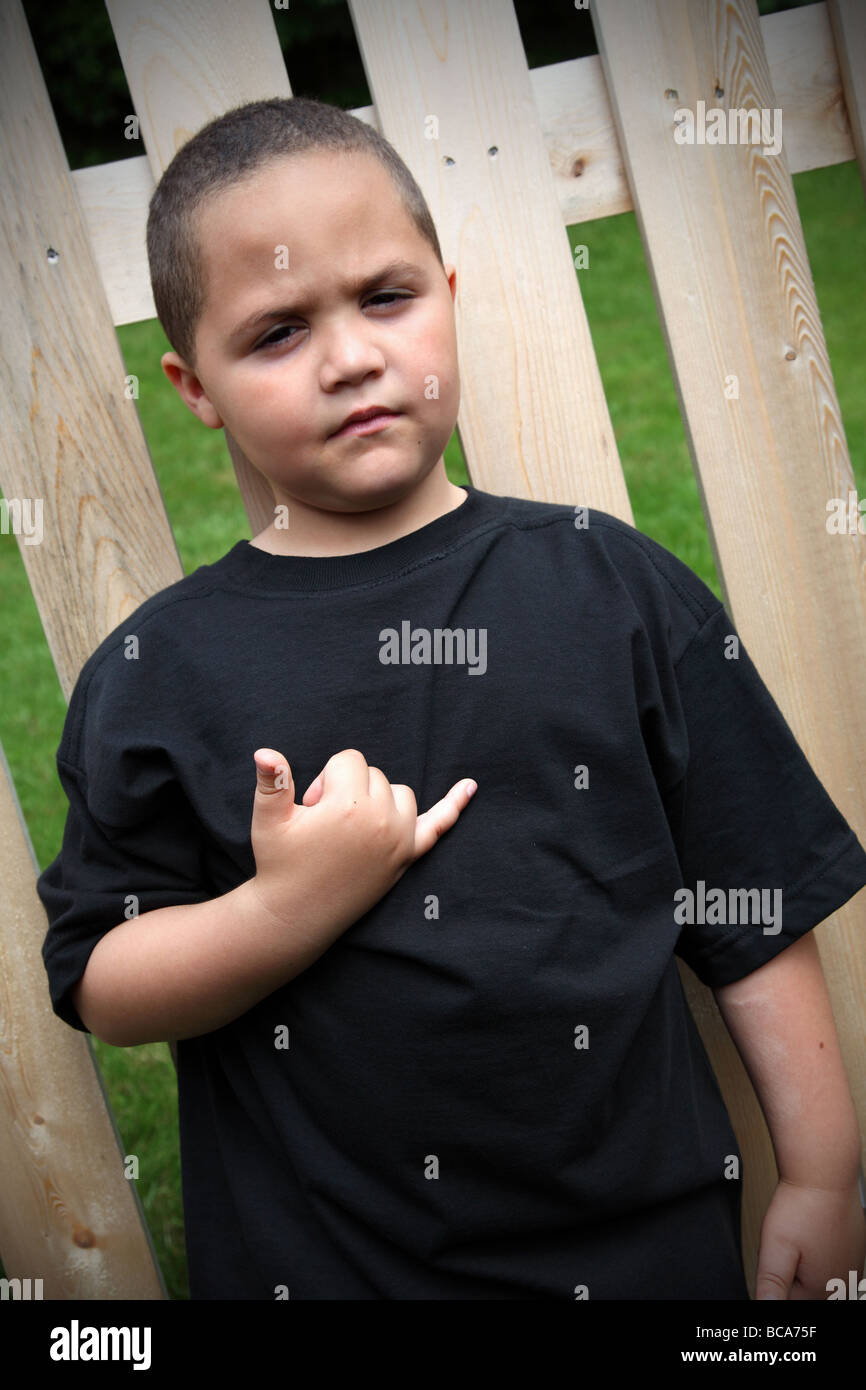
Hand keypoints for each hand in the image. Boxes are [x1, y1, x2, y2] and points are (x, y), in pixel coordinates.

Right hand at [249, 747, 475, 935]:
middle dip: (347, 789)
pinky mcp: (408, 856)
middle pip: (373, 775)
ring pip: (398, 792)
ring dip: (378, 799)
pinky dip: (454, 806)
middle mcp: (381, 819)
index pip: (348, 760)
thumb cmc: (280, 862)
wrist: (296, 914)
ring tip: (350, 827)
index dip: (325, 779)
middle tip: (323, 825)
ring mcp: (399, 839)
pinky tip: (471, 787)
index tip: (310, 808)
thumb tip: (264, 751)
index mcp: (349, 805)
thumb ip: (273, 781)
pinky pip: (438, 826)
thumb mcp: (269, 820)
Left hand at [754, 1176, 865, 1298]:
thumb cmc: (803, 1205)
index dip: (774, 1280)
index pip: (788, 1300)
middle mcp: (842, 1282)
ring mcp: (852, 1264)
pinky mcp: (854, 1248)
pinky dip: (818, 1252)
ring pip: (818, 1275)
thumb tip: (764, 1306)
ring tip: (799, 1235)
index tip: (776, 1258)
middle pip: (805, 1290)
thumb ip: (770, 1284)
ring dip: (804, 1262)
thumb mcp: (775, 1248)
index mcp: (822, 1289)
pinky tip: (811, 1235)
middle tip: (788, 1243)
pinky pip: (831, 1261)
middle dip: (790, 1272)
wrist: (825, 1172)